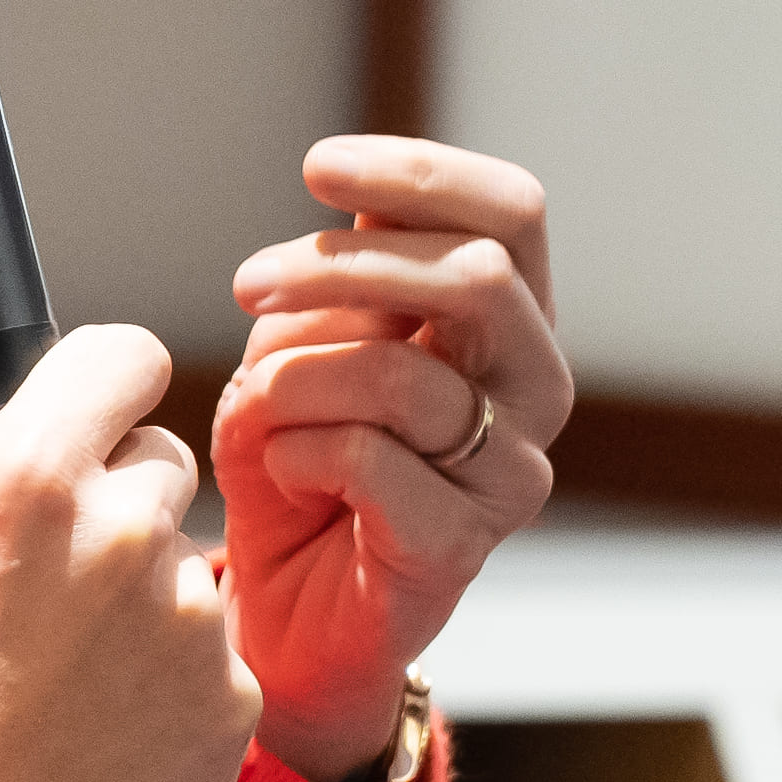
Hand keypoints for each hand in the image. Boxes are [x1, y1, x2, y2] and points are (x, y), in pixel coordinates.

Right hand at [0, 251, 259, 781]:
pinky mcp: (234, 710)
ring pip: (187, 567)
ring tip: (56, 674)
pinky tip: (97, 732)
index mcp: (35, 475)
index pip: (127, 354)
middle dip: (108, 504)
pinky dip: (169, 689)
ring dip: (138, 600)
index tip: (71, 429)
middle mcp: (132, 534)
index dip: (98, 386)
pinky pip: (216, 665)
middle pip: (161, 462)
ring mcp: (193, 626)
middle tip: (34, 583)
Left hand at [218, 136, 567, 781]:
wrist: (287, 614)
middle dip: (342, 265)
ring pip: (407, 375)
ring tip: (255, 405)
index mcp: (511, 320)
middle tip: (248, 282)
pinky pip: (372, 461)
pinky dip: (298, 451)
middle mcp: (534, 388)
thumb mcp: (304, 347)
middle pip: (474, 277)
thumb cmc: (301, 464)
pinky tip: (281, 471)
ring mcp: (510, 472)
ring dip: (299, 376)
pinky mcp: (462, 544)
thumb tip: (341, 195)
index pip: (511, 212)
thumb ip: (336, 282)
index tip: (317, 166)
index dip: (420, 173)